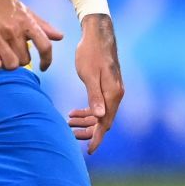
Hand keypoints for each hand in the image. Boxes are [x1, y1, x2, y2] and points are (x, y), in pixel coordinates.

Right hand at [0, 0, 64, 71]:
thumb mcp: (22, 9)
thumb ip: (42, 24)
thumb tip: (60, 36)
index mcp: (25, 21)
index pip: (45, 46)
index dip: (47, 60)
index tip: (44, 67)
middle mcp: (13, 29)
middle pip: (24, 60)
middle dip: (19, 59)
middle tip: (11, 50)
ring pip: (11, 65)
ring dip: (7, 64)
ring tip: (1, 54)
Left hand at [69, 14, 122, 152]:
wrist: (97, 34)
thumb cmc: (90, 52)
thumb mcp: (88, 74)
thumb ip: (94, 96)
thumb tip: (100, 117)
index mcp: (113, 94)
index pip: (106, 122)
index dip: (97, 138)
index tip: (89, 151)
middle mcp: (116, 94)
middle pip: (104, 121)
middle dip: (89, 131)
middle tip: (71, 135)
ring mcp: (112, 90)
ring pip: (100, 114)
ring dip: (86, 121)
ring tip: (69, 121)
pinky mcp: (107, 86)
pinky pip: (99, 105)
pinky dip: (87, 111)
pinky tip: (74, 112)